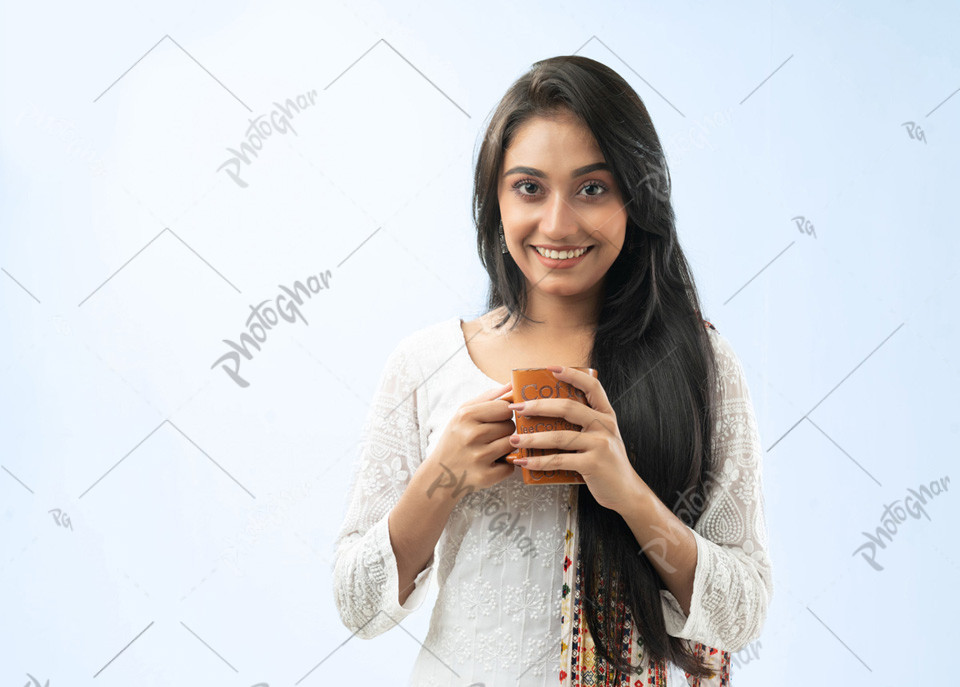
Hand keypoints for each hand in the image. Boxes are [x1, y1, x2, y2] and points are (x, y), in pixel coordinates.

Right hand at [423, 382, 517, 500]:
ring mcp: (479, 457)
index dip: (504, 414)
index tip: (495, 419)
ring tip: (490, 448)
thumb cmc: (455, 439)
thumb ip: (489, 397)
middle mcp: (472, 435)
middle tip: (488, 437)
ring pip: (512, 444)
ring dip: (505, 447)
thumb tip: (512, 385)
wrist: (440, 474)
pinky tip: (490, 463)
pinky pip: (510, 465)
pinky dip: (504, 465)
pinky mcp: (486, 476)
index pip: (505, 408)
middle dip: (503, 431)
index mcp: (466, 416)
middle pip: (510, 426)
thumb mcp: (463, 413)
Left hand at [509, 366, 643, 512]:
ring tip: (514, 439)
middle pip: (568, 407)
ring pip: (560, 436)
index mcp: (606, 415)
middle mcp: (605, 426)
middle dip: (539, 406)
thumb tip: (546, 413)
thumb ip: (583, 424)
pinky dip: (539, 461)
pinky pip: (560, 460)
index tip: (551, 368)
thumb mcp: (602, 436)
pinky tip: (525, 461)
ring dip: (533, 438)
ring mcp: (600, 444)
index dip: (572, 374)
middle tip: (517, 407)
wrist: (626, 492)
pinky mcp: (594, 464)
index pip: (592, 386)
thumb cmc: (607, 463)